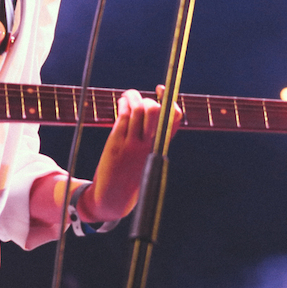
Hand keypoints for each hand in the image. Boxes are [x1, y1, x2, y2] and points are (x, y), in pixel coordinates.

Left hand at [84, 87, 173, 221]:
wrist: (112, 198)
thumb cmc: (130, 177)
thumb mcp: (147, 159)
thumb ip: (150, 139)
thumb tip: (148, 111)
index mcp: (159, 148)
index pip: (174, 119)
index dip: (170, 101)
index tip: (160, 89)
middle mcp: (149, 145)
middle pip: (156, 110)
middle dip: (148, 99)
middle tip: (140, 100)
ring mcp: (132, 143)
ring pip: (137, 109)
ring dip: (132, 96)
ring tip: (128, 96)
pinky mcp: (117, 143)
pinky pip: (123, 116)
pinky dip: (124, 104)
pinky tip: (122, 103)